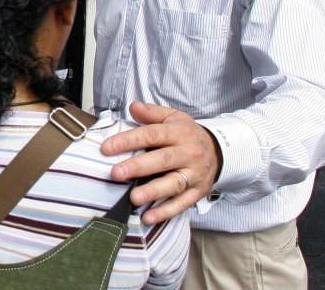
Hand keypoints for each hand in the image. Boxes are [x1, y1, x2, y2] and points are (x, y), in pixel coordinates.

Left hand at [101, 101, 221, 224]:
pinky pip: (182, 204)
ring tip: (133, 198)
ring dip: (153, 192)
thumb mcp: (173, 117)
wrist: (218, 151)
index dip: (129, 141)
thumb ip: (151, 113)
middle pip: (163, 160)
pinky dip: (165, 212)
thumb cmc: (186, 133)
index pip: (152, 135)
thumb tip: (133, 107)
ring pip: (173, 184)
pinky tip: (148, 217)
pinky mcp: (198, 192)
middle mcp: (188, 153)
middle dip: (138, 167)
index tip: (107, 148)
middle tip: (116, 173)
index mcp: (179, 132)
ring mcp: (194, 174)